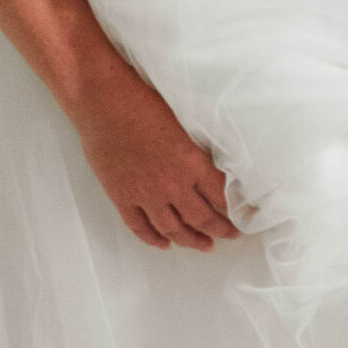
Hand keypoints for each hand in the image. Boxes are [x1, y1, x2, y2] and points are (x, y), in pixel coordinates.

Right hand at [72, 68, 238, 252]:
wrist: (104, 103)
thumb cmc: (143, 102)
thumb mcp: (183, 124)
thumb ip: (196, 152)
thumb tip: (208, 169)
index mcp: (192, 163)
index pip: (221, 196)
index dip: (234, 210)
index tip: (243, 217)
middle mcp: (173, 185)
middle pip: (202, 218)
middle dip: (220, 230)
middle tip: (230, 235)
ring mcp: (145, 195)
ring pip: (173, 229)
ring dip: (191, 240)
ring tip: (204, 246)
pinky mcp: (122, 198)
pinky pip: (140, 227)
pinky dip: (153, 239)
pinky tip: (163, 244)